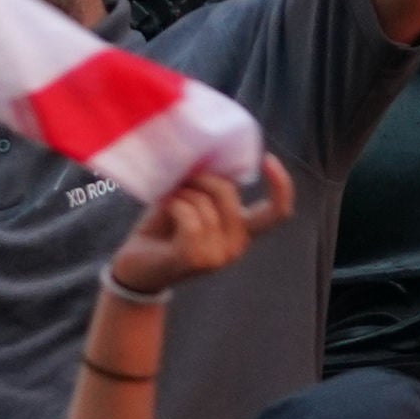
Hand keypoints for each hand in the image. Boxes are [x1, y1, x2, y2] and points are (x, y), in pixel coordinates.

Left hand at [107, 156, 294, 297]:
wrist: (137, 265)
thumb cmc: (166, 225)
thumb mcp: (195, 199)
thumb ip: (212, 184)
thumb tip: (218, 153)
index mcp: (242, 230)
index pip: (278, 213)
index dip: (282, 185)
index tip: (268, 159)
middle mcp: (237, 246)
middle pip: (229, 192)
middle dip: (202, 176)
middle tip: (182, 181)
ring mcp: (218, 256)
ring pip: (205, 203)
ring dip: (182, 194)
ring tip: (171, 201)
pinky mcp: (196, 259)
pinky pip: (190, 216)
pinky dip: (175, 205)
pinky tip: (167, 209)